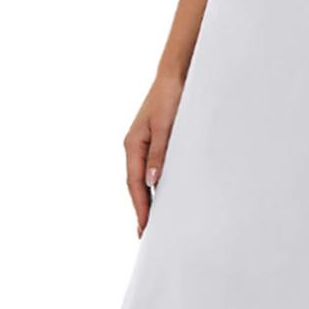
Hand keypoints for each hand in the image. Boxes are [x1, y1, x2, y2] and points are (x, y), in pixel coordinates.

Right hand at [123, 75, 182, 236]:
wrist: (176, 75)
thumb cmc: (169, 97)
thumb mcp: (165, 126)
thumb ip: (159, 153)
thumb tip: (152, 182)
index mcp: (133, 145)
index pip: (134, 183)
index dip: (140, 207)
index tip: (145, 227)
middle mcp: (136, 147)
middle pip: (136, 184)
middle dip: (141, 208)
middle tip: (146, 233)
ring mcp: (145, 144)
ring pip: (144, 178)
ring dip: (148, 198)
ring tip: (154, 220)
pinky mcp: (156, 140)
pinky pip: (153, 168)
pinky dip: (156, 184)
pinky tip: (163, 194)